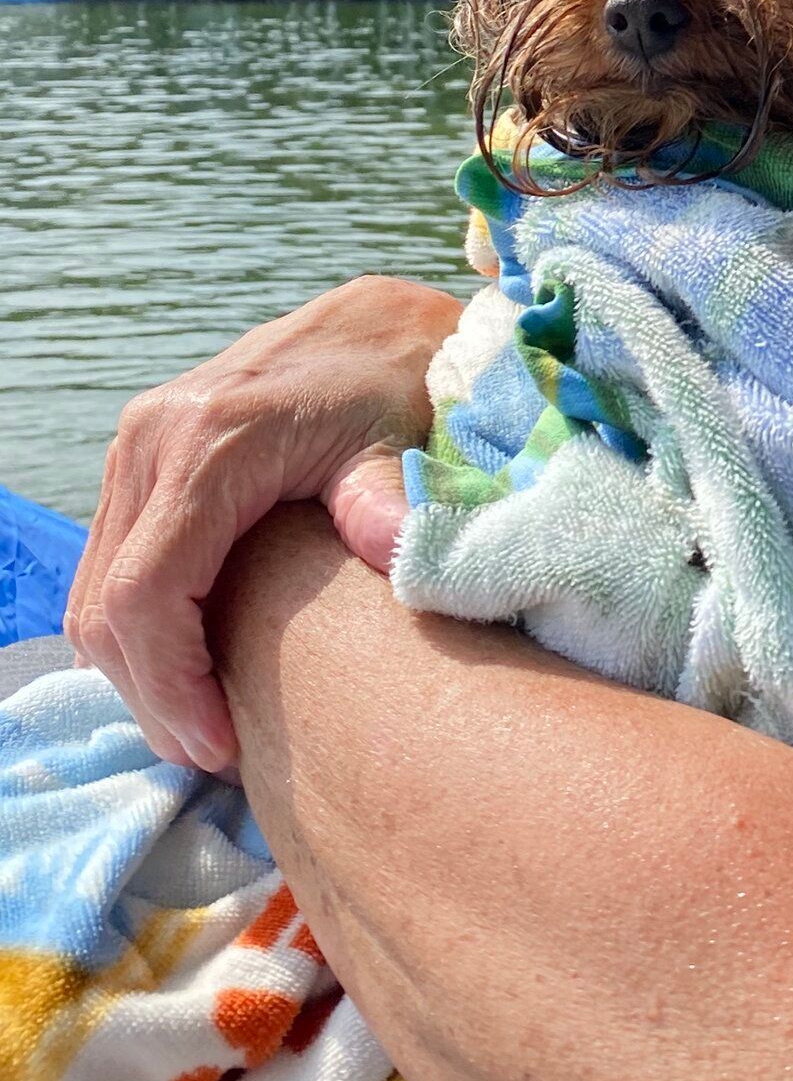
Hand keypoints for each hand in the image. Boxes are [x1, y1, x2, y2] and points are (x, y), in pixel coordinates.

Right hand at [65, 275, 462, 770]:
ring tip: (214, 724)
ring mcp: (138, 446)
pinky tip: (202, 666)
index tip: (222, 747)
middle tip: (222, 756)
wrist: (386, 324)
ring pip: (97, 594)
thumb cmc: (406, 384)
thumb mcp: (407, 443)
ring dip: (143, 671)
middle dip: (154, 697)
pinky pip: (115, 566)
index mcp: (210, 439)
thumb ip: (389, 503)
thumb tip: (393, 556)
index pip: (147, 593)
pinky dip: (144, 629)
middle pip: (107, 608)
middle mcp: (153, 438)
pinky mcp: (144, 460)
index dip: (172, 686)